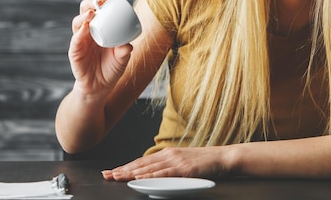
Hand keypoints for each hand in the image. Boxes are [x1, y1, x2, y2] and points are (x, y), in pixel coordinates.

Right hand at [67, 0, 132, 96]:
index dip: (101, 2)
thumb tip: (128, 46)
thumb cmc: (111, 69)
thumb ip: (124, 52)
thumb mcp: (122, 60)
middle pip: (85, 12)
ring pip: (78, 23)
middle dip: (90, 3)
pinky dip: (79, 34)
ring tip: (92, 12)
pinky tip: (84, 28)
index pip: (98, 11)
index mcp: (100, 29)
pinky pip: (75, 41)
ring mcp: (80, 41)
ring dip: (84, 16)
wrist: (100, 87)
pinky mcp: (75, 53)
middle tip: (98, 2)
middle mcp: (89, 33)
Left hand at [101, 146, 232, 180]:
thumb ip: (168, 166)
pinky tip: (140, 177)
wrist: (223, 157)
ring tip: (117, 177)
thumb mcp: (183, 162)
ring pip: (148, 168)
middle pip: (141, 164)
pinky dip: (150, 175)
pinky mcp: (184, 169)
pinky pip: (164, 173)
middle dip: (123, 169)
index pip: (142, 161)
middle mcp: (169, 155)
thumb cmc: (205, 162)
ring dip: (131, 173)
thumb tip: (153, 173)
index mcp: (168, 153)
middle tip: (107, 174)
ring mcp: (176, 161)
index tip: (112, 171)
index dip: (126, 166)